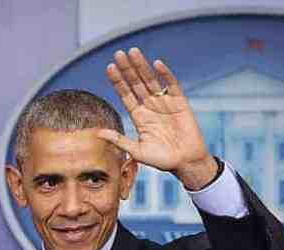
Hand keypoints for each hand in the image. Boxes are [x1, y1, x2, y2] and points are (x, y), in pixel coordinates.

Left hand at [99, 47, 218, 190]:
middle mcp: (150, 106)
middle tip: (118, 54)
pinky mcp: (180, 102)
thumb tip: (98, 133)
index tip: (110, 68)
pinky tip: (157, 64)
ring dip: (142, 66)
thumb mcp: (137, 151)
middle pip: (136, 83)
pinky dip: (165, 74)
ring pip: (151, 80)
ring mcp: (164, 102)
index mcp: (139, 116)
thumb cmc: (162, 159)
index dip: (118, 81)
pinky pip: (172, 85)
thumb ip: (119, 140)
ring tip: (133, 52)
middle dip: (127, 69)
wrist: (186, 162)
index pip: (125, 94)